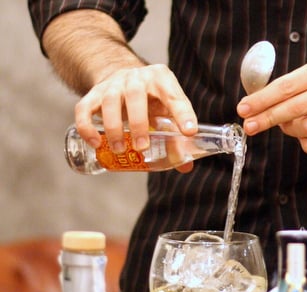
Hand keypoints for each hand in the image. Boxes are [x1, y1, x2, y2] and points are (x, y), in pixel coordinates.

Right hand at [74, 64, 197, 172]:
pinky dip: (87, 127)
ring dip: (114, 127)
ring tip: (119, 150)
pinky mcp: (94, 93)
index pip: (174, 96)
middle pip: (136, 95)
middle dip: (139, 123)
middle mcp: (137, 78)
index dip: (183, 114)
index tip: (190, 132)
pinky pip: (84, 108)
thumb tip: (185, 166)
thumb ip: (177, 135)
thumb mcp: (168, 109)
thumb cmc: (152, 99)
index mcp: (161, 79)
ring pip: (110, 101)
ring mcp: (113, 84)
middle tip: (142, 148)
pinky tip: (95, 143)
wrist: (124, 77)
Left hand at [237, 56, 306, 154]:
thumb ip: (287, 85)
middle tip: (250, 126)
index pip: (287, 86)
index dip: (262, 100)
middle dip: (267, 118)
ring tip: (286, 124)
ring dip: (289, 130)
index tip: (243, 109)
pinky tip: (304, 137)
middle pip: (295, 108)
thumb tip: (254, 106)